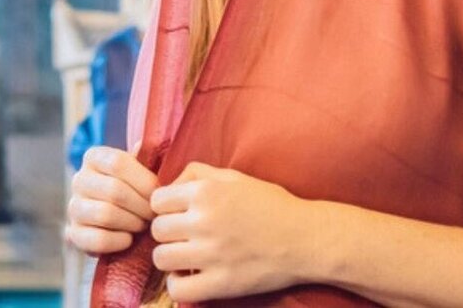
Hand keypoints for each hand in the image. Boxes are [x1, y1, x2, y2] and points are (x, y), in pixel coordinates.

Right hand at [65, 146, 159, 255]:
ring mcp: (74, 207)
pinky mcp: (74, 233)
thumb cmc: (136, 190)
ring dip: (132, 223)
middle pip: (114, 190)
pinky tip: (129, 239)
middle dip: (142, 206)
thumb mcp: (142, 170)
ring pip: (106, 214)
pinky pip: (98, 239)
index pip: (118, 163)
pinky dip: (119, 241)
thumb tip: (147, 145)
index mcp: (94, 157)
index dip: (144, 181)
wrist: (118, 222)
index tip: (160, 194)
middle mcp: (79, 179)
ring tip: (143, 225)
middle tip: (154, 214)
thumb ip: (148, 158)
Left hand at [150, 161, 328, 302]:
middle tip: (185, 236)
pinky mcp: (221, 283)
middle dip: (168, 232)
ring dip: (170, 257)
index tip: (179, 215)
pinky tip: (190, 277)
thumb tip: (169, 184)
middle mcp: (204, 221)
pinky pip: (178, 289)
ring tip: (186, 256)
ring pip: (161, 257)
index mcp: (206, 192)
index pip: (157, 201)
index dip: (165, 208)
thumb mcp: (235, 177)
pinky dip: (178, 285)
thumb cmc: (271, 205)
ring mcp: (212, 254)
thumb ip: (198, 173)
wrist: (306, 238)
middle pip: (157, 229)